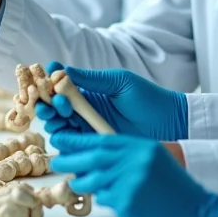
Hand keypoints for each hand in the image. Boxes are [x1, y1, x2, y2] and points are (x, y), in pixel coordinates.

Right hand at [33, 62, 187, 140]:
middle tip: (55, 102)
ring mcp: (89, 130)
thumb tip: (61, 69)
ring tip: (63, 114)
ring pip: (60, 128)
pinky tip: (67, 135)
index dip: (50, 85)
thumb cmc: (147, 98)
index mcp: (89, 92)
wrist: (169, 123)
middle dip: (48, 105)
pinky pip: (73, 147)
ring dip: (55, 120)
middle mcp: (85, 111)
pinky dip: (65, 141)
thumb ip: (91, 79)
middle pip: (55, 110)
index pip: (60, 88)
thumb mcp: (118, 83)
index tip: (48, 81)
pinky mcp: (95, 147)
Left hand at [50, 133, 217, 216]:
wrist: (199, 214)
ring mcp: (130, 181)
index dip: (80, 140)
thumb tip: (97, 157)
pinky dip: (105, 200)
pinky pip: (106, 199)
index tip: (62, 140)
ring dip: (82, 182)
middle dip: (71, 159)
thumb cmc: (177, 190)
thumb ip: (130, 156)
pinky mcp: (128, 201)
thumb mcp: (156, 161)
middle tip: (56, 161)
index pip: (103, 139)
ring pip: (94, 179)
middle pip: (93, 156)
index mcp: (142, 146)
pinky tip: (115, 201)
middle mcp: (135, 160)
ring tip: (77, 183)